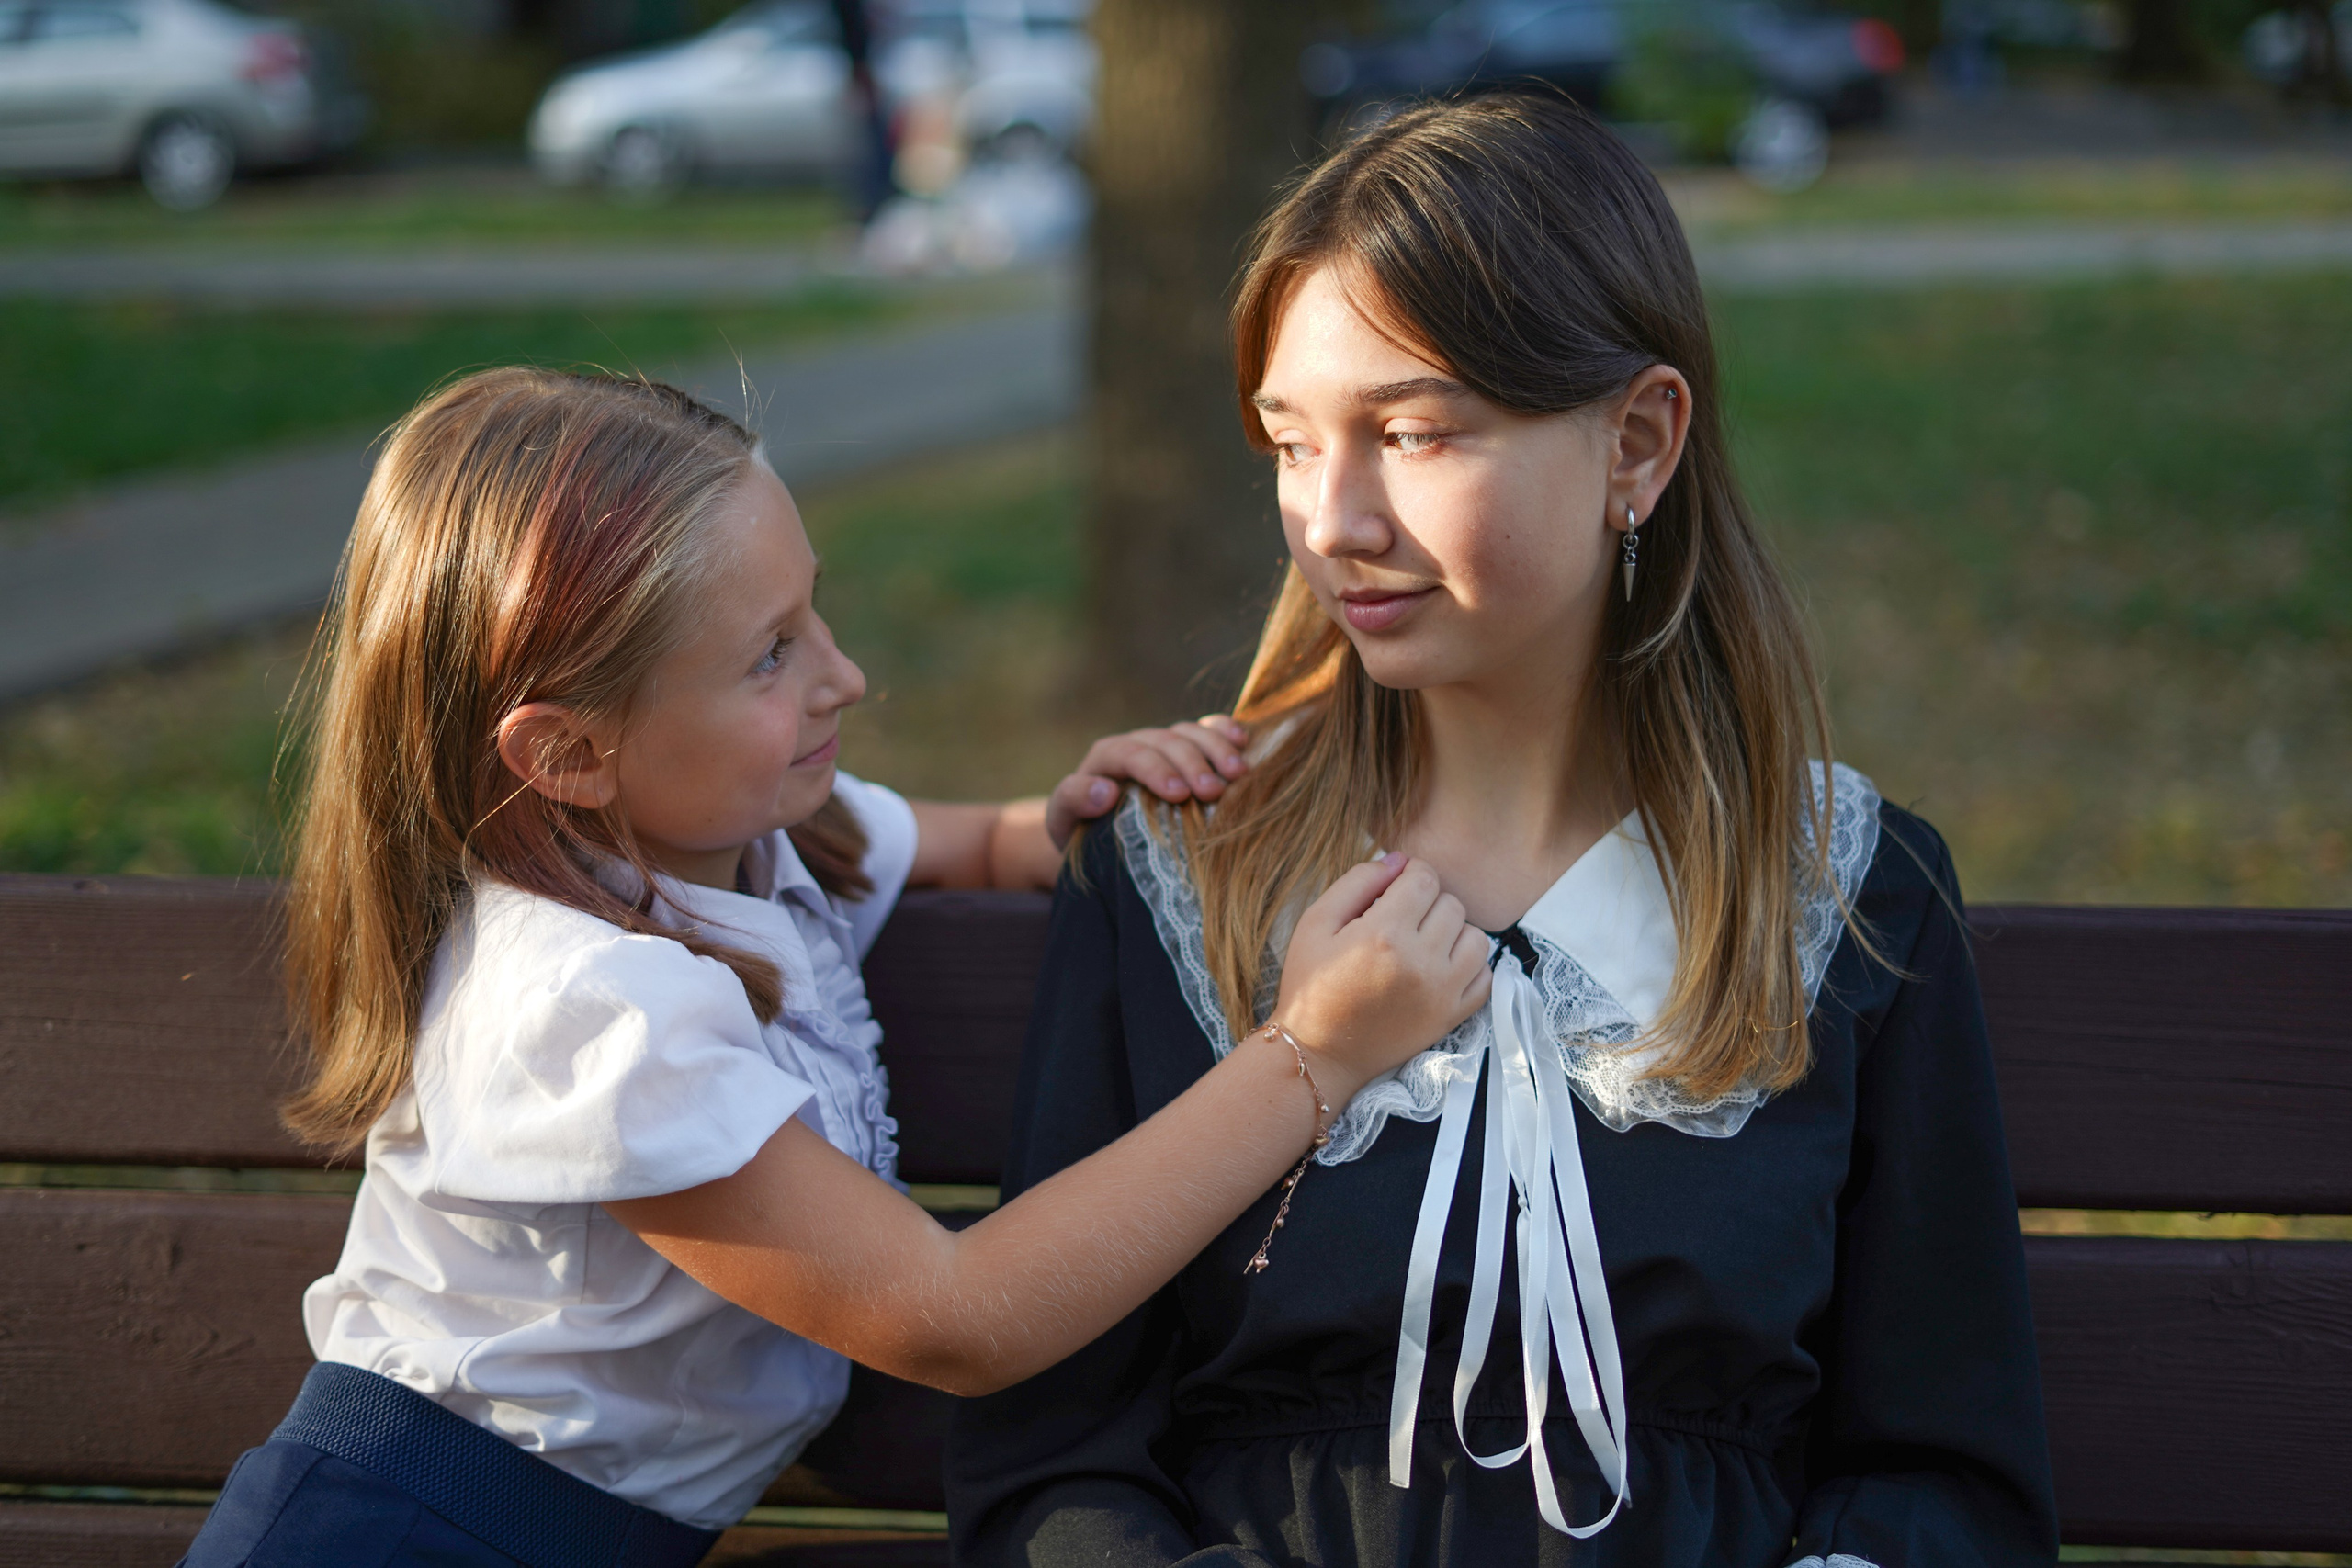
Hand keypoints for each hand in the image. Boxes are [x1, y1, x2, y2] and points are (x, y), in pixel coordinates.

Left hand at [1044, 714, 1251, 847]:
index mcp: (1105, 758)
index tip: (1179, 795)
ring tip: (1239, 774)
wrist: (1097, 835)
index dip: (1155, 768)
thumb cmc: (1080, 832)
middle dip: (1191, 762)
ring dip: (1216, 749)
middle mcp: (1137, 744)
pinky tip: (1243, 742)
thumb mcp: (1062, 821)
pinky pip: (1208, 731)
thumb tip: (1106, 790)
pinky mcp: (1189, 751)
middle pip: (1165, 740)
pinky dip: (1225, 732)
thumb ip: (1073, 800)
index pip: (1129, 752)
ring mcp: (1165, 745)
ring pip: (1190, 732)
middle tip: (1214, 791)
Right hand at [1269, 853, 1490, 1107]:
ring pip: (1476, 937)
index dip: (1410, 876)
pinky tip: (1441, 967)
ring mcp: (1442, 992)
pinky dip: (1470, 966)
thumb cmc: (1310, 985)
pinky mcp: (1451, 1017)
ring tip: (1424, 943)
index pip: (1424, 878)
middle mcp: (1420, 961)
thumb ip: (1358, 882)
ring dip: (1453, 932)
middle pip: (1451, 904)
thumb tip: (1400, 860)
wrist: (1317, 1053)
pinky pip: (1485, 976)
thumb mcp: (1316, 922)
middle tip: (1401, 920)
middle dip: (1428, 903)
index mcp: (1384, 933)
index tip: (1395, 890)